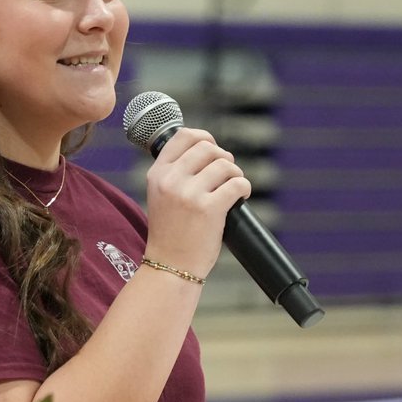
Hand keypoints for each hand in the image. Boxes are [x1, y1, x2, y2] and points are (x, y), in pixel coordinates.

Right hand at [142, 128, 250, 277]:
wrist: (169, 266)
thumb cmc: (170, 233)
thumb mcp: (161, 196)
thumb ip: (176, 173)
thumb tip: (207, 149)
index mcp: (157, 174)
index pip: (183, 136)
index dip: (204, 138)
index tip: (213, 150)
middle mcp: (171, 180)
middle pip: (208, 148)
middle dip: (223, 159)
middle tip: (226, 176)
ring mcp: (189, 194)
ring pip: (225, 164)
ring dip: (235, 175)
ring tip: (232, 189)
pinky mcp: (209, 208)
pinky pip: (237, 184)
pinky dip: (244, 189)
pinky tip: (240, 198)